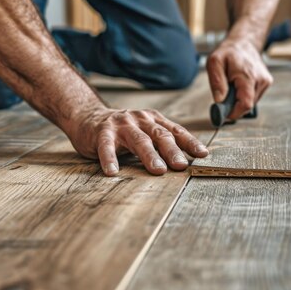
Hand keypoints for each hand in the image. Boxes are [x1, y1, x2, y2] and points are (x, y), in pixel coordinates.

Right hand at [67, 106, 208, 175]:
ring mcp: (121, 125)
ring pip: (138, 140)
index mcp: (153, 120)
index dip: (189, 142)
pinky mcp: (102, 132)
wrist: (88, 118)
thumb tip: (186, 162)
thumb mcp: (145, 132)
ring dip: (149, 155)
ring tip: (158, 170)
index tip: (202, 154)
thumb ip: (161, 143)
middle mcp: (140, 120)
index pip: (175, 131)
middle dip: (172, 150)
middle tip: (181, 165)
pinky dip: (110, 159)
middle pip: (160, 136)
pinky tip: (112, 171)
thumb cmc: (122, 131)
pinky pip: (107, 147)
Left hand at [206, 40, 272, 118]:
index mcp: (248, 75)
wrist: (244, 42)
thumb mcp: (215, 62)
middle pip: (248, 105)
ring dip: (239, 99)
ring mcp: (265, 82)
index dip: (234, 113)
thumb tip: (220, 101)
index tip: (223, 114)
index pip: (245, 104)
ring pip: (251, 102)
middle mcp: (261, 80)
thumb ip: (217, 82)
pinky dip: (244, 95)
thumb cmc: (228, 52)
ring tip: (232, 86)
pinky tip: (239, 85)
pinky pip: (254, 97)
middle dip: (234, 105)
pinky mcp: (266, 83)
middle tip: (224, 95)